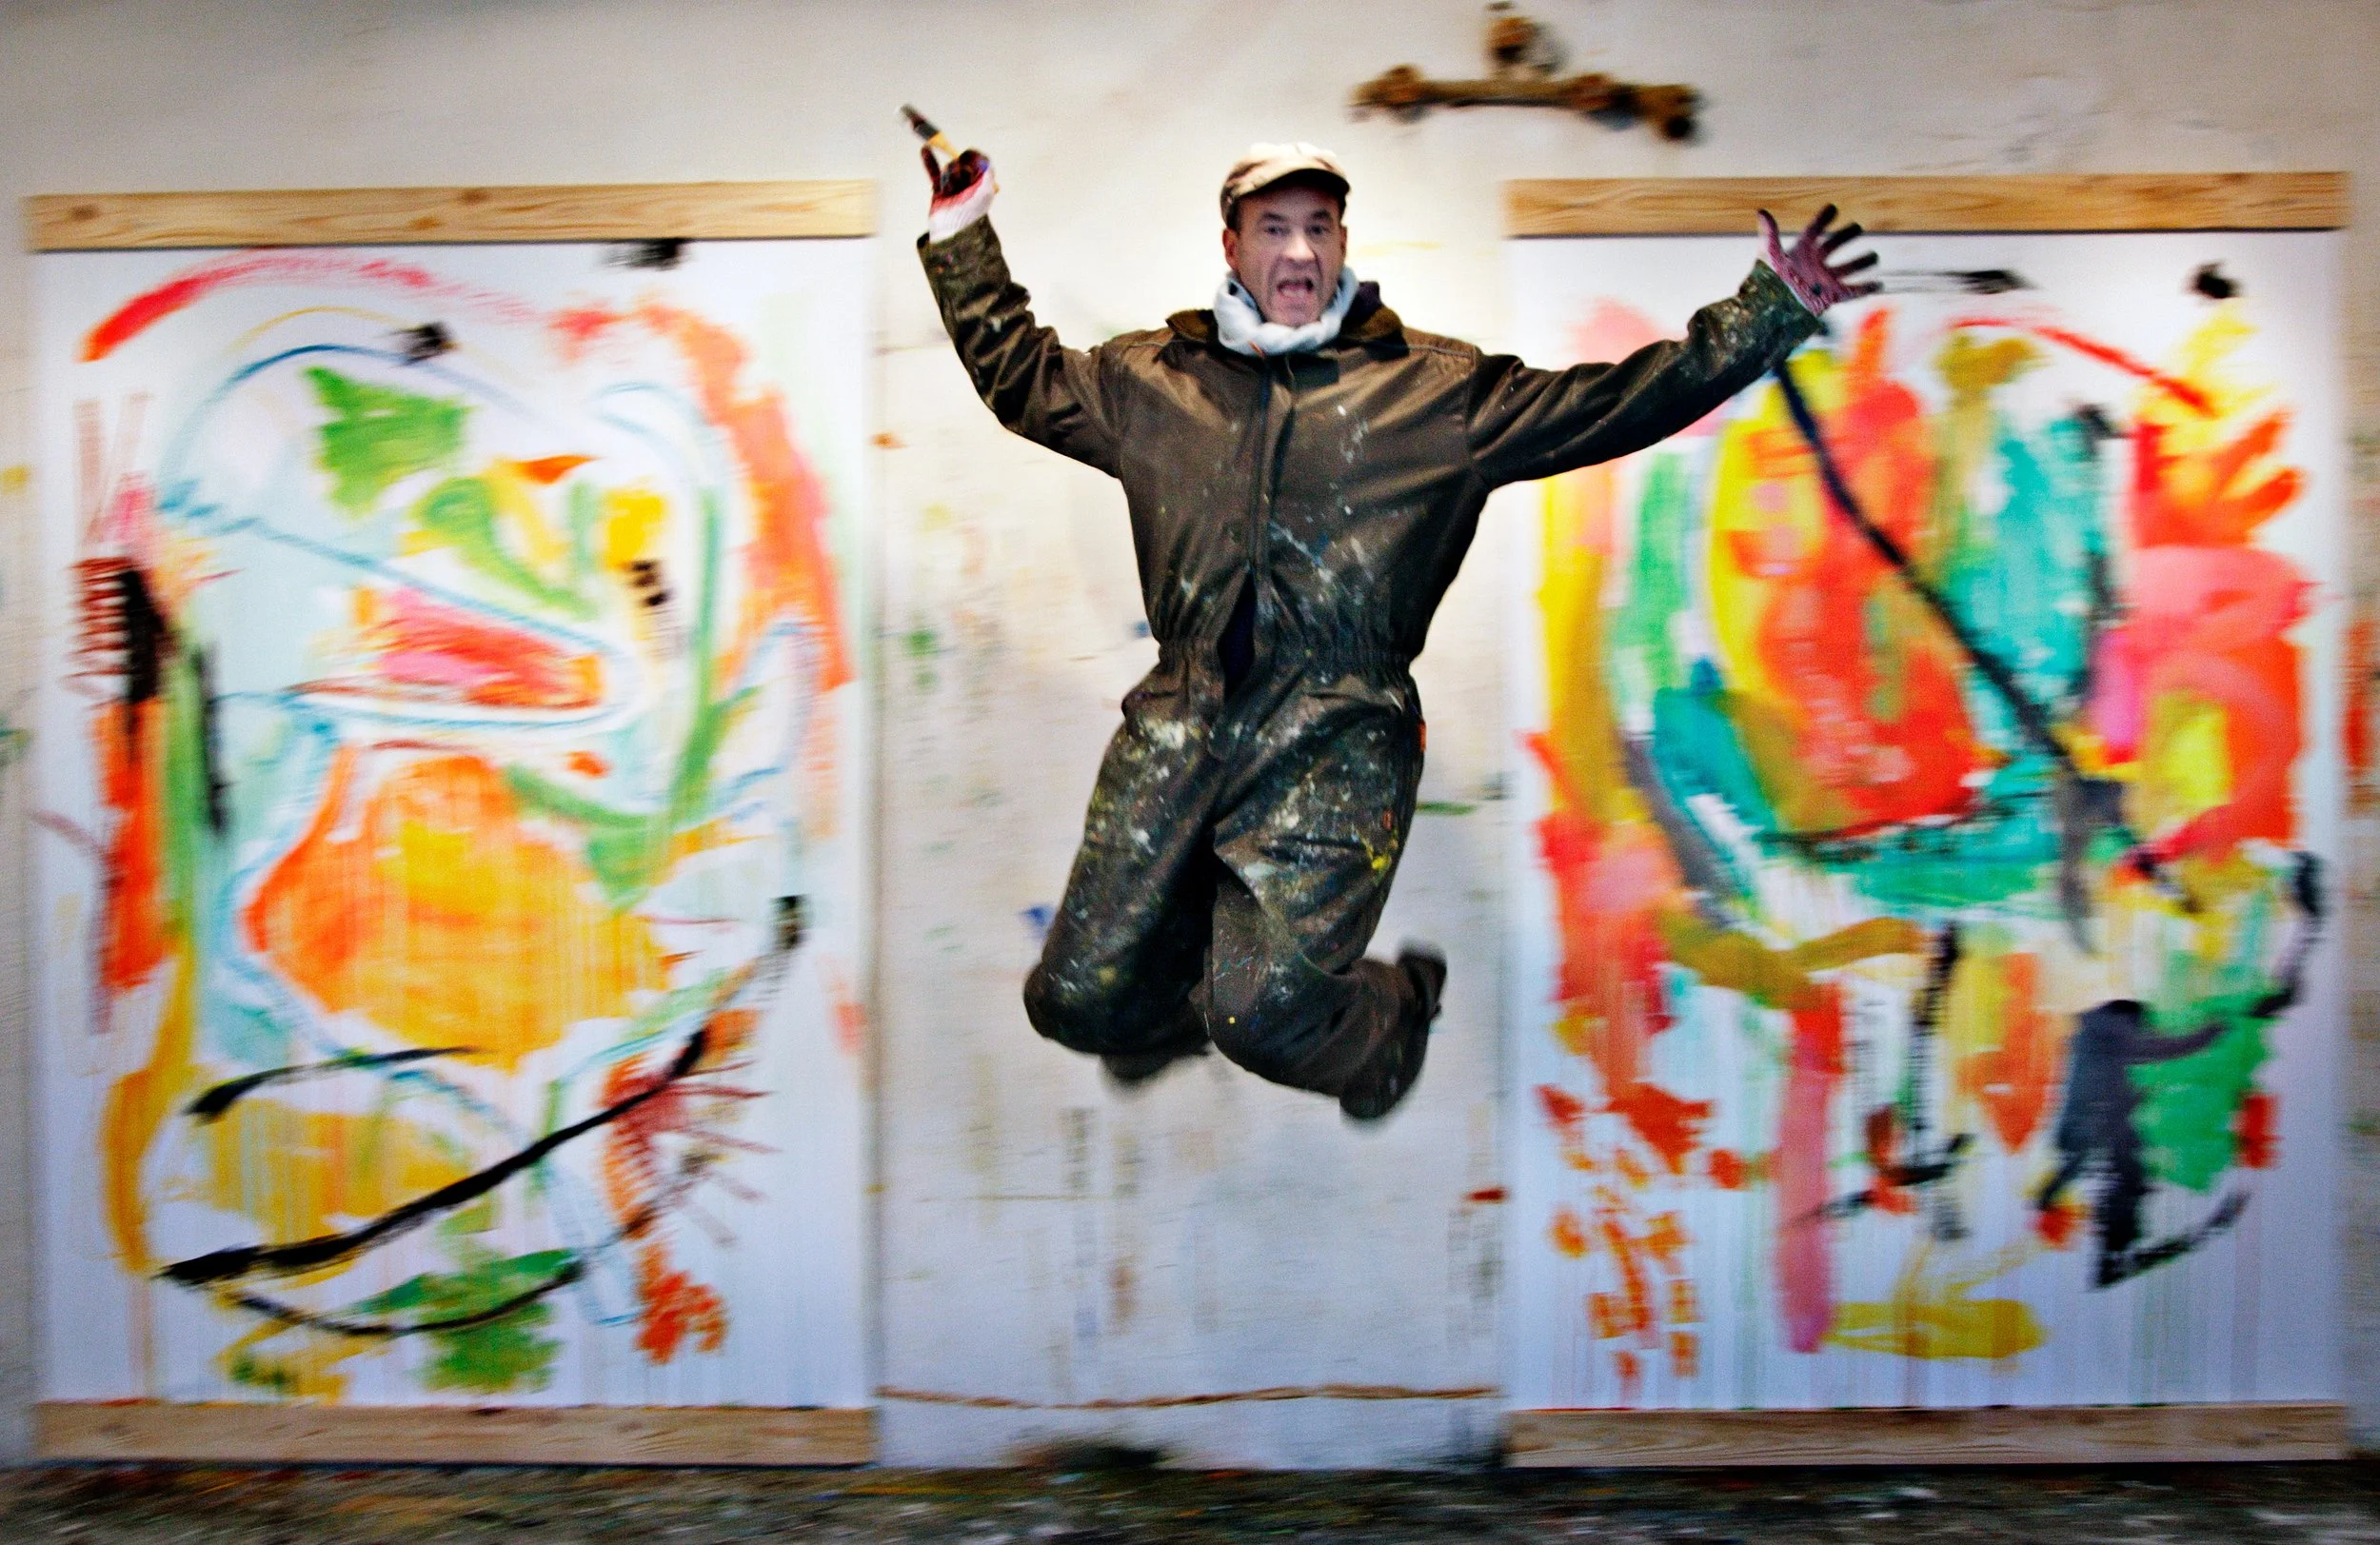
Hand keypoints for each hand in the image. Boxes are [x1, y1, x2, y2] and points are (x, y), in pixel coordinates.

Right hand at [924, 147, 994, 241]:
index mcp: (982, 184)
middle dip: (959, 170)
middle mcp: (969, 185)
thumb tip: (970, 156)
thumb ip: (985, 168)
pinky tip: (925, 150)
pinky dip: (930, 162)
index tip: (966, 159)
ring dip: (948, 178)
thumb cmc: (972, 212)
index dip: (972, 158)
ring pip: (948, 169)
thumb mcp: (986, 188)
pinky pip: (934, 173)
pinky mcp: (939, 191)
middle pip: (961, 164)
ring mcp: (953, 187)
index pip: (978, 162)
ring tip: (950, 191)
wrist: (952, 230)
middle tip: (960, 183)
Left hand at [1758, 204, 1879, 315]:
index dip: (1822, 220)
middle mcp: (1814, 264)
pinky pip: (1852, 292)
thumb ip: (1770, 234)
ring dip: (1861, 262)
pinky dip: (1866, 288)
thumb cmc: (1769, 284)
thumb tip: (1762, 212)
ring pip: (1847, 268)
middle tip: (1857, 227)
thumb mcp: (1770, 257)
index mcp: (1800, 253)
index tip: (1832, 208)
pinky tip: (1879, 284)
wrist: (1775, 312)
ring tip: (1874, 256)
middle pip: (1833, 246)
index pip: (1813, 231)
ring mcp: (1824, 280)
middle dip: (1845, 236)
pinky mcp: (1831, 296)